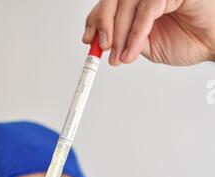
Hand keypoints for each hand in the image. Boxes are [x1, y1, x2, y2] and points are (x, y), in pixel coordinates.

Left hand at [82, 0, 214, 65]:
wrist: (212, 44)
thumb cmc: (189, 40)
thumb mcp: (149, 47)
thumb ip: (129, 42)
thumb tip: (109, 46)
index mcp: (140, 2)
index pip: (111, 3)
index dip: (96, 19)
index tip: (89, 39)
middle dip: (104, 24)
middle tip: (103, 47)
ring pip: (128, 3)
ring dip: (120, 33)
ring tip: (120, 56)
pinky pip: (146, 11)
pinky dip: (135, 34)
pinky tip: (131, 52)